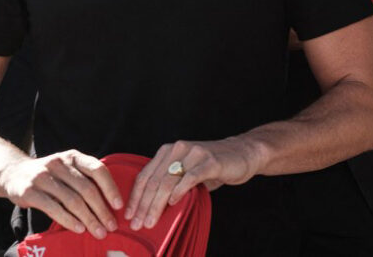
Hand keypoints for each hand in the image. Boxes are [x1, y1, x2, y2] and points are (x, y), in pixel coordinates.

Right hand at [0, 150, 121, 238]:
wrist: (13, 173)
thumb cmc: (49, 176)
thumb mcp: (67, 169)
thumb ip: (85, 180)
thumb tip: (112, 205)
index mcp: (72, 156)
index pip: (97, 169)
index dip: (110, 188)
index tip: (119, 206)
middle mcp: (59, 163)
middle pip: (86, 188)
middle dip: (101, 210)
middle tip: (111, 227)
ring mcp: (43, 176)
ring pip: (72, 200)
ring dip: (88, 218)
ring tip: (98, 232)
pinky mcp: (30, 191)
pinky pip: (54, 207)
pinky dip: (69, 220)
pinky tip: (79, 229)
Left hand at [126, 138, 256, 230]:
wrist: (243, 154)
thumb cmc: (213, 167)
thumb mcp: (188, 172)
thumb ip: (172, 183)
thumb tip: (152, 208)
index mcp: (168, 150)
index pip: (145, 175)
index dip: (135, 197)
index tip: (129, 215)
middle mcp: (178, 148)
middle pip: (154, 180)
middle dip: (144, 205)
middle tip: (138, 223)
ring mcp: (193, 154)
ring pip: (168, 181)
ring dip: (157, 204)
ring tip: (151, 220)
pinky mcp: (209, 161)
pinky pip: (189, 177)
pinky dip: (179, 191)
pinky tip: (172, 203)